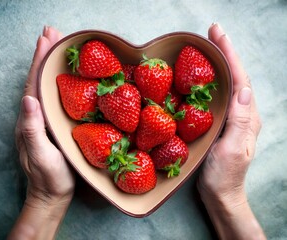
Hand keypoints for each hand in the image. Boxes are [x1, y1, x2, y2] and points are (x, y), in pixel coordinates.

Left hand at [9, 26, 74, 239]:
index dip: (39, 61)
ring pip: (45, 87)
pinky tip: (65, 77)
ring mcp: (44, 120)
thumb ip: (32, 129)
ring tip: (56, 48)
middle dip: (43, 56)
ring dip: (50, 66)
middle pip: (37, 80)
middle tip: (52, 35)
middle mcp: (34, 116)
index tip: (46, 40)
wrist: (52, 194)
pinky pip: (55, 98)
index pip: (33, 84)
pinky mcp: (53, 125)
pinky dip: (57, 82)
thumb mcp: (40, 155)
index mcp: (30, 120)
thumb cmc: (49, 177)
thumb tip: (28, 99)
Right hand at [197, 23, 264, 238]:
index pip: (240, 80)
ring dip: (218, 63)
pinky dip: (211, 81)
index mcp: (247, 118)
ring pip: (227, 84)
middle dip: (224, 53)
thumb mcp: (233, 150)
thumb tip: (245, 89)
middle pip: (235, 77)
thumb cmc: (224, 175)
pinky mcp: (220, 123)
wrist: (220, 194)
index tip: (218, 34)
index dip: (229, 55)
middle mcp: (242, 114)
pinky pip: (217, 97)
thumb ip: (241, 121)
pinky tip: (201, 77)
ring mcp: (231, 119)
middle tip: (211, 34)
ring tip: (207, 48)